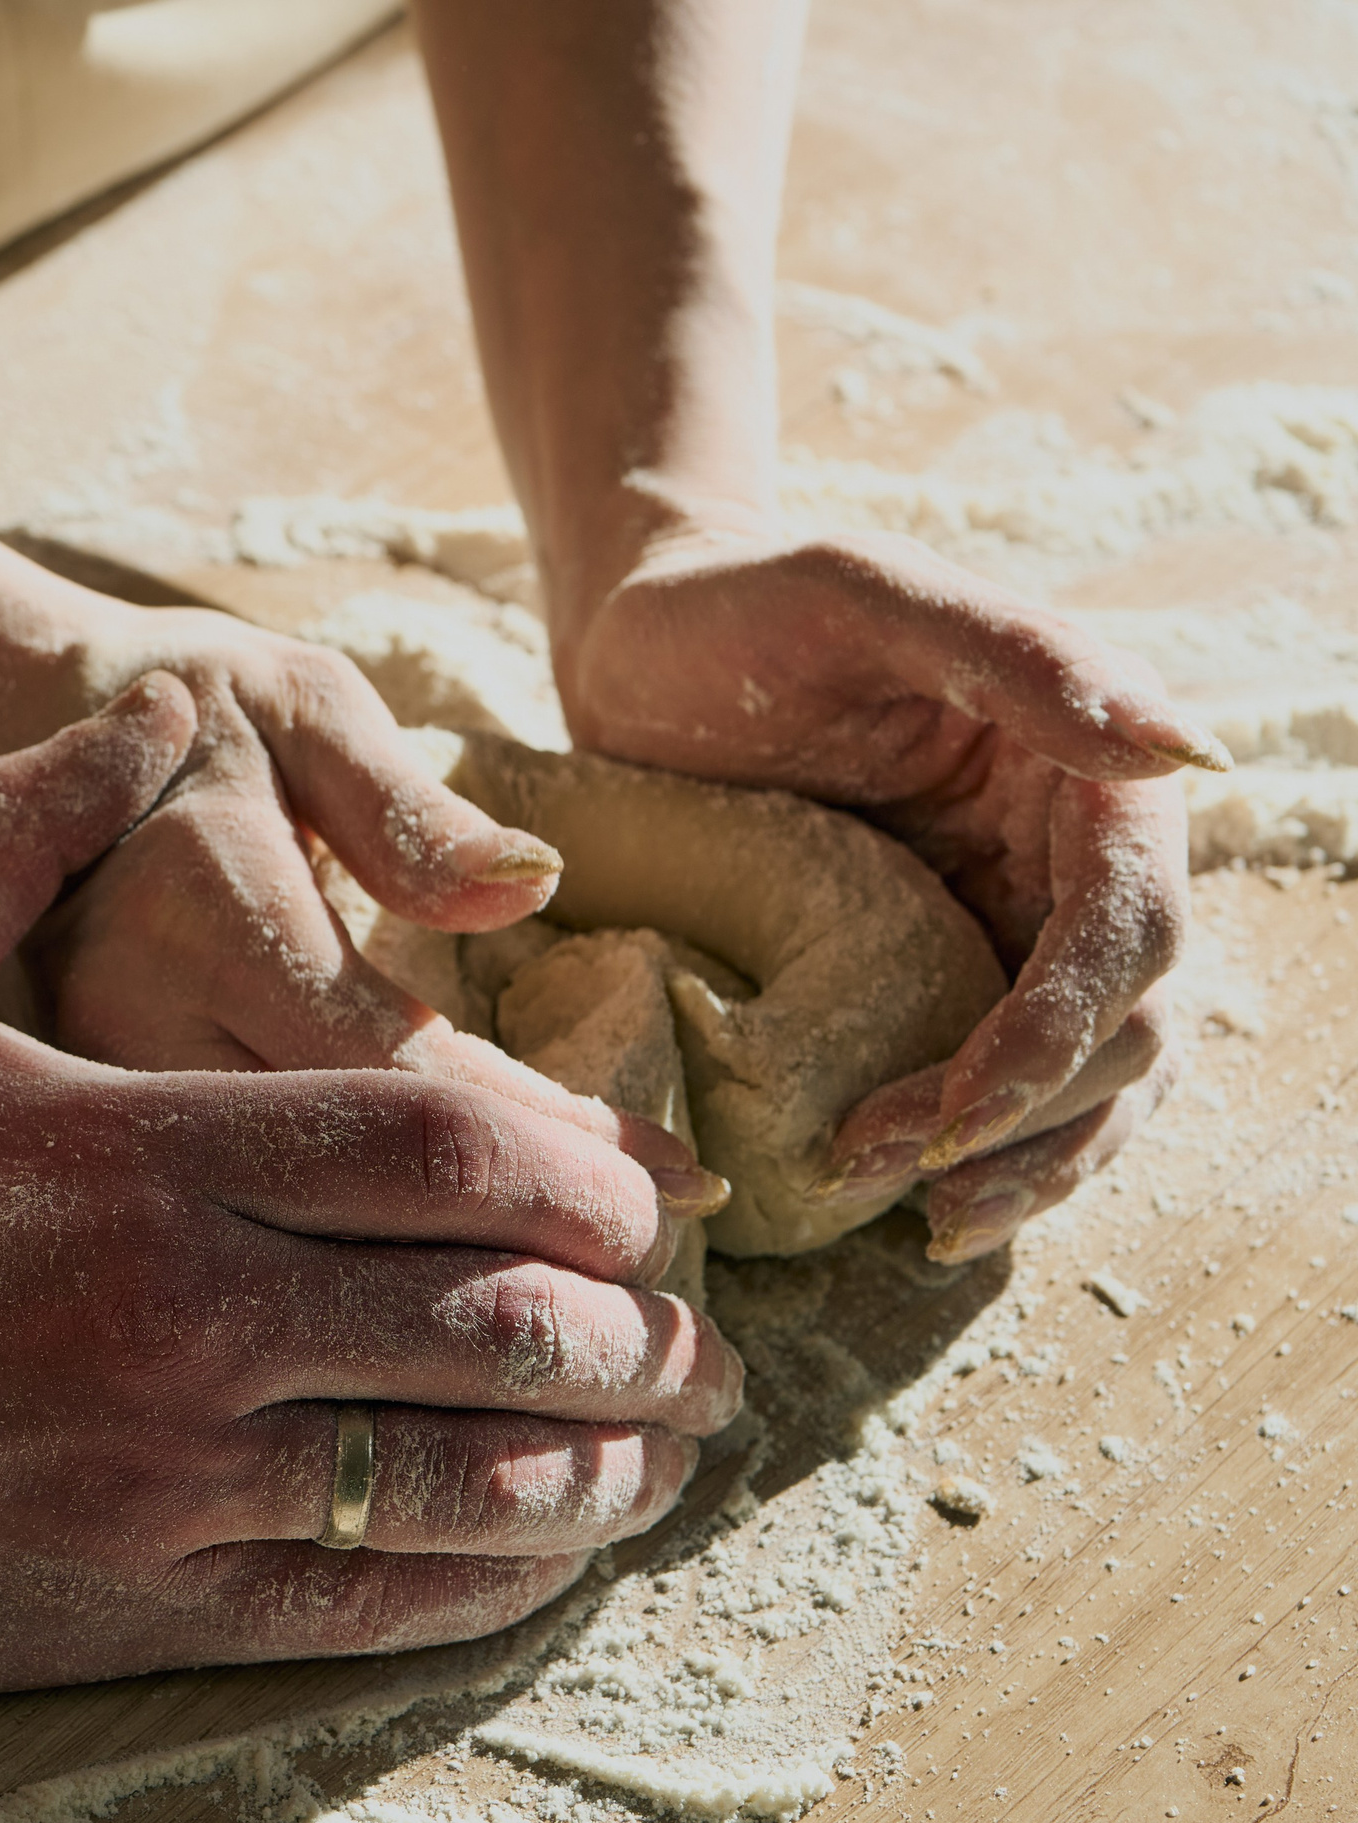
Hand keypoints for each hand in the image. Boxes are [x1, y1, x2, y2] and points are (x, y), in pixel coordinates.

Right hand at [0, 675, 742, 1696]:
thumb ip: (29, 821)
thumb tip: (151, 702)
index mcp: (147, 1144)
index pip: (453, 1143)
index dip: (591, 1172)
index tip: (646, 1196)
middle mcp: (180, 1312)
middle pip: (497, 1316)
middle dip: (640, 1335)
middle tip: (704, 1344)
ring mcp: (151, 1473)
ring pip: (454, 1482)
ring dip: (597, 1474)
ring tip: (664, 1459)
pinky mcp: (109, 1600)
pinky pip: (349, 1608)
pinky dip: (477, 1590)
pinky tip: (540, 1568)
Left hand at [556, 520, 1212, 1260]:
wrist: (640, 646)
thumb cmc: (735, 606)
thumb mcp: (856, 596)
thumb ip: (1018, 658)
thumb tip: (1184, 748)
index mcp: (1089, 763)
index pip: (1131, 925)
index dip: (1062, 1033)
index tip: (959, 1109)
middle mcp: (1079, 850)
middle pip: (1128, 1023)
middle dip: (1026, 1115)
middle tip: (879, 1167)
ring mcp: (1020, 917)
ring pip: (1099, 1076)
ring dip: (1028, 1160)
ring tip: (923, 1224)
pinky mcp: (951, 969)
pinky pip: (1018, 1083)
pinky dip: (990, 1153)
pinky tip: (923, 1209)